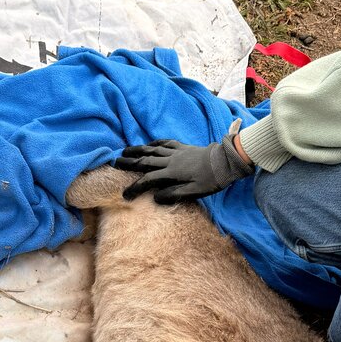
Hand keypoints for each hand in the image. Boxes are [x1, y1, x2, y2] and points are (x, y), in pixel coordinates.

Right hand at [112, 135, 252, 202]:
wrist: (226, 162)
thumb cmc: (212, 180)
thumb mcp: (194, 192)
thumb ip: (174, 194)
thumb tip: (154, 197)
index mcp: (172, 173)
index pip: (148, 181)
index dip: (135, 187)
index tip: (125, 195)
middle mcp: (170, 161)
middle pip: (145, 161)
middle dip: (128, 163)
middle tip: (114, 163)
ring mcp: (176, 152)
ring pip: (152, 150)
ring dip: (137, 151)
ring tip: (124, 151)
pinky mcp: (183, 147)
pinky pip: (165, 143)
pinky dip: (155, 143)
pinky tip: (149, 144)